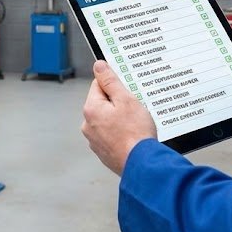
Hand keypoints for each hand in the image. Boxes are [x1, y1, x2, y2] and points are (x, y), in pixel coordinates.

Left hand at [82, 60, 156, 175]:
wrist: (142, 165)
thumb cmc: (136, 134)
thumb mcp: (126, 99)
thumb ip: (110, 81)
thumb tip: (98, 66)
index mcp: (91, 109)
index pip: (99, 85)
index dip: (115, 86)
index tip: (127, 92)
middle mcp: (88, 125)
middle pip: (103, 103)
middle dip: (118, 104)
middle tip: (134, 111)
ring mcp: (95, 140)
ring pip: (107, 120)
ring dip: (119, 120)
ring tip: (135, 126)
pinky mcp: (103, 152)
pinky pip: (111, 135)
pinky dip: (120, 134)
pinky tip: (132, 137)